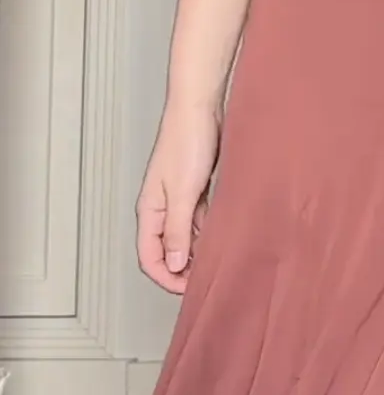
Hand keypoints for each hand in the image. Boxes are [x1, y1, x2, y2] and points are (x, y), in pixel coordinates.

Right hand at [136, 104, 220, 293]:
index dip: (165, 277)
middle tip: (205, 279)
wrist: (200, 105)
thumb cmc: (187, 140)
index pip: (149, 257)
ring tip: (217, 259)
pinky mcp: (194, 186)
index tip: (187, 289)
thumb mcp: (183, 192)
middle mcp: (161, 206)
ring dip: (196, 249)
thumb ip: (177, 230)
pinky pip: (197, 218)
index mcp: (150, 210)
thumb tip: (173, 264)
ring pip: (183, 234)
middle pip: (166, 249)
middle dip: (182, 268)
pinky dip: (206, 229)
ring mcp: (178, 196)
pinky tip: (222, 234)